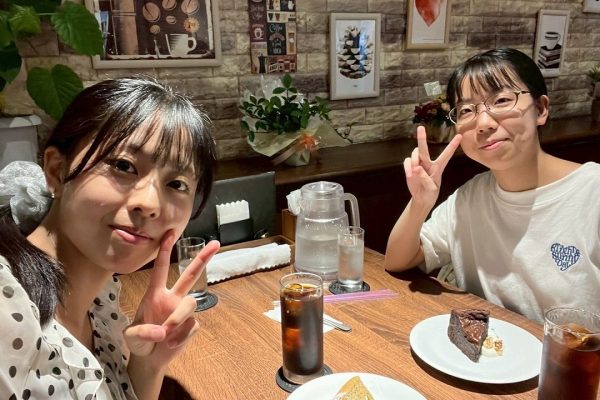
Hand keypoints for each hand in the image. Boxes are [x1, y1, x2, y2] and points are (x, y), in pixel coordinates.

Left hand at [123, 230, 219, 368]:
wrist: (149, 359)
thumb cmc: (138, 341)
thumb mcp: (131, 337)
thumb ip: (142, 332)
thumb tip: (162, 331)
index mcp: (155, 294)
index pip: (160, 269)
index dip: (164, 251)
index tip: (170, 233)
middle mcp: (172, 298)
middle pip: (190, 275)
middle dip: (202, 259)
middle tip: (215, 243)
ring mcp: (182, 312)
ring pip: (190, 304)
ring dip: (178, 318)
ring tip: (166, 335)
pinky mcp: (191, 326)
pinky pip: (191, 326)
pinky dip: (181, 336)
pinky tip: (171, 344)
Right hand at [404, 125, 461, 208]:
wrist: (422, 198)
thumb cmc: (430, 193)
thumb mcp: (431, 188)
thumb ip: (425, 178)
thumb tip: (416, 168)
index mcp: (438, 167)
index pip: (447, 154)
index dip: (453, 145)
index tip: (460, 136)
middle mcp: (428, 163)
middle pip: (424, 149)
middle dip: (422, 138)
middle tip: (420, 127)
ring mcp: (418, 164)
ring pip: (414, 155)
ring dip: (413, 161)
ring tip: (414, 172)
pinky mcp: (410, 166)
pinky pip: (407, 161)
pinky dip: (407, 167)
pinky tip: (410, 174)